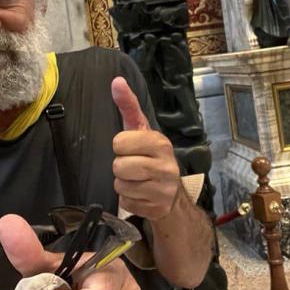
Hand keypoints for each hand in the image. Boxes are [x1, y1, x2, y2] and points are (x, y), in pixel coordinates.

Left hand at [111, 77, 181, 221]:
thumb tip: (116, 81)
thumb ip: (128, 105)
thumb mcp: (141, 130)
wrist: (172, 193)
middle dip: (120, 167)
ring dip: (124, 184)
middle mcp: (165, 166)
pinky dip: (129, 199)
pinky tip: (141, 194)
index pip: (119, 142)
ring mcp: (163, 190)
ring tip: (137, 180)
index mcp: (160, 143)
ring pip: (120, 185)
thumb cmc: (151, 156)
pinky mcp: (156, 208)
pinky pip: (126, 202)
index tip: (131, 148)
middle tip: (133, 166)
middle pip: (118, 166)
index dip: (121, 146)